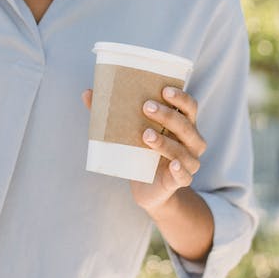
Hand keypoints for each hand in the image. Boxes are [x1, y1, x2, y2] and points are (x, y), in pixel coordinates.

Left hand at [80, 86, 206, 212]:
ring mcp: (189, 161)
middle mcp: (191, 141)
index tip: (164, 90)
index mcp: (183, 124)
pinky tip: (172, 164)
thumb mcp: (129, 132)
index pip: (189, 107)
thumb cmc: (141, 152)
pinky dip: (180, 170)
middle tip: (146, 107)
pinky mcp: (181, 181)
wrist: (147, 188)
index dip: (180, 98)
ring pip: (183, 150)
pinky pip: (185, 176)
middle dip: (167, 115)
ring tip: (146, 135)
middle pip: (186, 125)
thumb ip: (112, 113)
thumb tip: (87, 93)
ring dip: (166, 141)